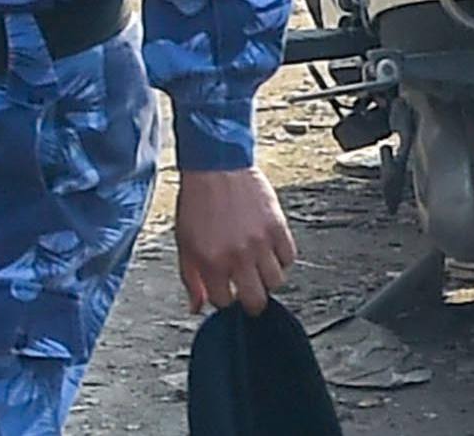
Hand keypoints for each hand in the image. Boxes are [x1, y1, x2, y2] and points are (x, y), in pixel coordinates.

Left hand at [176, 167, 298, 313]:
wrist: (216, 166)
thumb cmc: (197, 202)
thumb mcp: (184, 242)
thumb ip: (191, 278)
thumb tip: (196, 307)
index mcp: (210, 260)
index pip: (224, 302)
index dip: (224, 298)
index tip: (225, 289)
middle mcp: (238, 255)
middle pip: (256, 300)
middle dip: (250, 301)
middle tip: (247, 290)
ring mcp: (261, 242)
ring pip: (276, 282)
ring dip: (266, 278)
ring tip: (256, 265)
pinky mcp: (279, 228)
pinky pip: (289, 258)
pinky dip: (281, 258)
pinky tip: (269, 250)